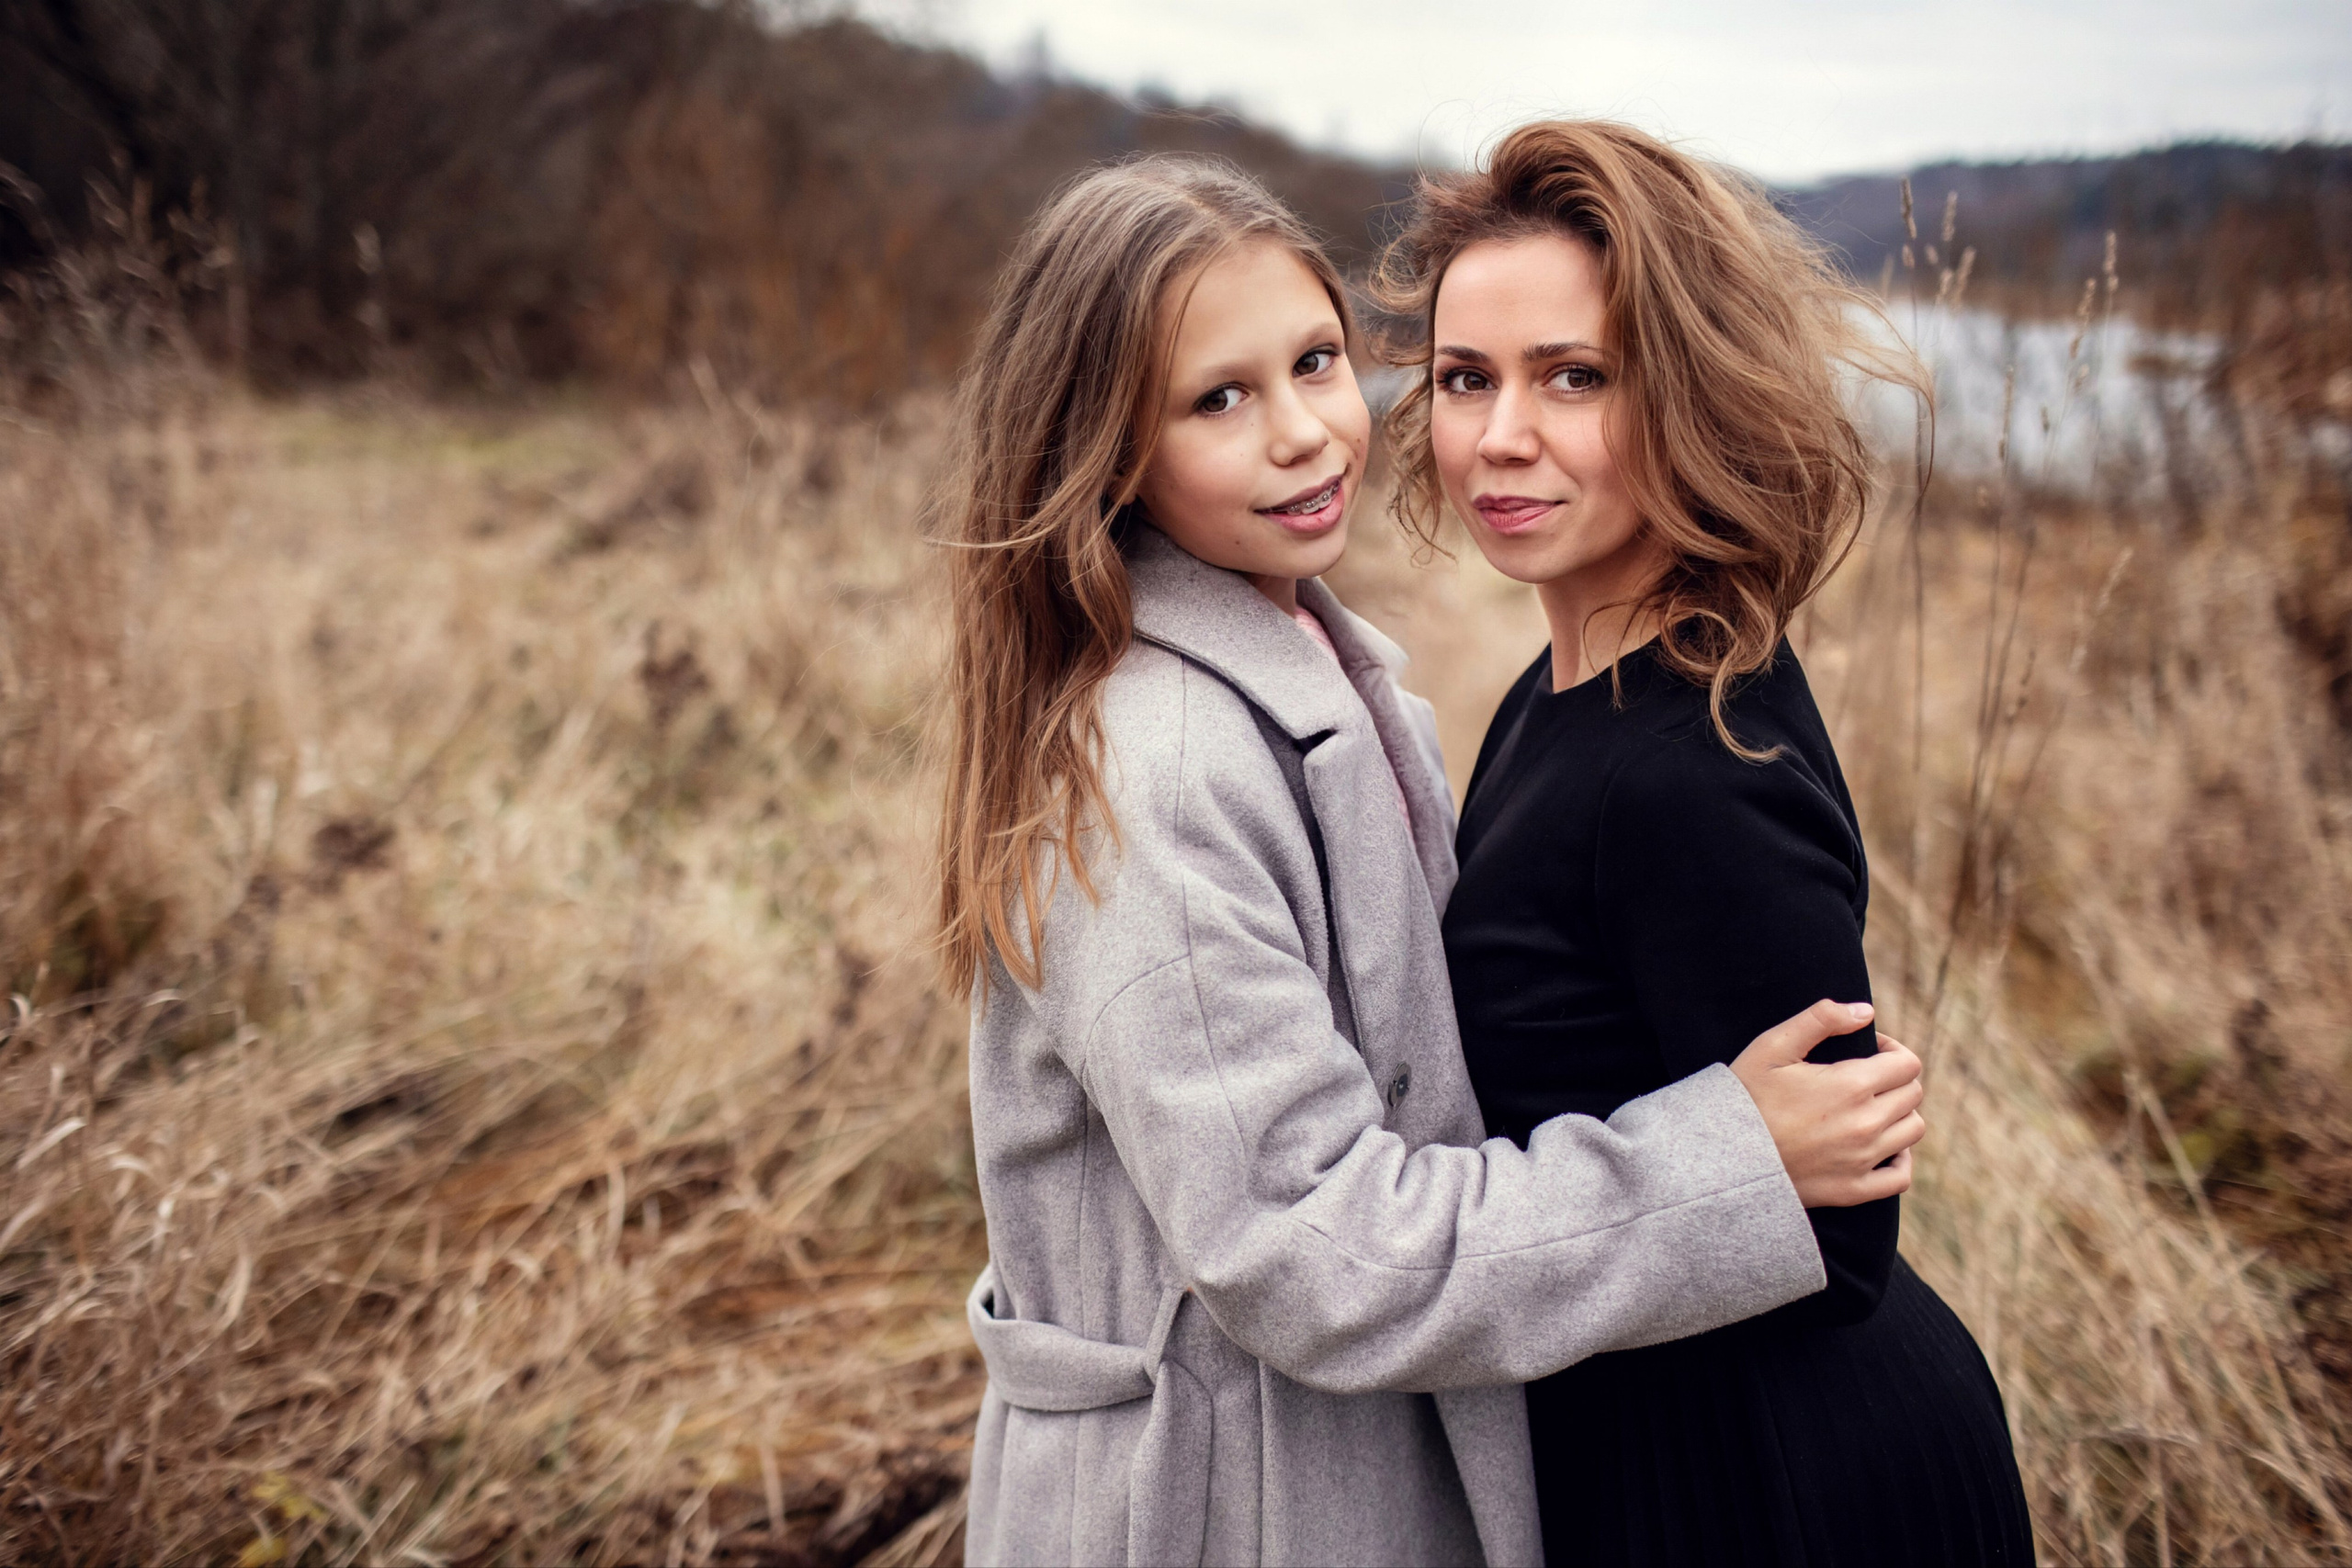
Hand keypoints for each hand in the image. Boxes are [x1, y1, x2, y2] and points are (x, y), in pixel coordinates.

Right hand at [1729, 1000, 1924, 1207]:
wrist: (1721, 1157)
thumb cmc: (1745, 1097)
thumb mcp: (1773, 1047)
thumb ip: (1820, 1019)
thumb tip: (1866, 1011)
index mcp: (1851, 1085)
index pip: (1907, 1063)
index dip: (1892, 1050)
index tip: (1869, 1050)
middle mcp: (1866, 1124)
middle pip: (1913, 1094)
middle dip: (1894, 1078)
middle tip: (1864, 1077)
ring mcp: (1862, 1160)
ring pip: (1912, 1130)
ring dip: (1899, 1113)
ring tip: (1869, 1108)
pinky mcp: (1853, 1190)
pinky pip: (1901, 1176)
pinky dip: (1900, 1159)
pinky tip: (1882, 1147)